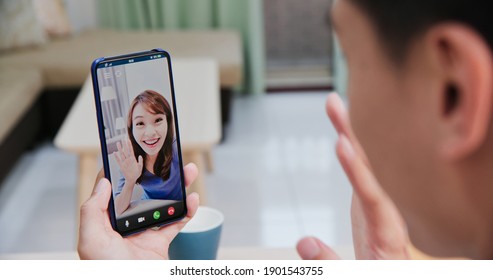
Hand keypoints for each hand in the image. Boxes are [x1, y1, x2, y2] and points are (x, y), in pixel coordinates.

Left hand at [78, 163, 198, 259]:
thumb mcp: (90, 238)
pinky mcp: (161, 242)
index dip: (125, 171)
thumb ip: (93, 210)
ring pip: (165, 203)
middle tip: (169, 159)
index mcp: (108, 220)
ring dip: (179, 187)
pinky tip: (193, 199)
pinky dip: (188, 210)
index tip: (133, 153)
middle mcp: (127, 223)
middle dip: (159, 175)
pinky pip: (178, 222)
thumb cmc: (106, 269)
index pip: (116, 190)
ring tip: (188, 172)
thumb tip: (104, 182)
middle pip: (146, 192)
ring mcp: (146, 232)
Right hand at [114, 138, 142, 183]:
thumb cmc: (137, 173)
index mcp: (133, 159)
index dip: (129, 145)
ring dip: (120, 148)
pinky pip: (118, 160)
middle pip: (126, 150)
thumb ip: (140, 162)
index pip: (131, 150)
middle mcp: (128, 159)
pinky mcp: (121, 166)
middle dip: (124, 144)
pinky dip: (116, 157)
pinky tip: (114, 153)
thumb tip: (140, 156)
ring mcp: (124, 162)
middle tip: (123, 138)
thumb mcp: (140, 167)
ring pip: (121, 154)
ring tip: (118, 142)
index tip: (128, 139)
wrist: (132, 179)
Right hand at [297, 93, 409, 259]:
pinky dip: (348, 148)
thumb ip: (330, 263)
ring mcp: (375, 202)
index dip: (355, 169)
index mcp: (386, 231)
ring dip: (347, 132)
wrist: (388, 271)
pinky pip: (357, 169)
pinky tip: (341, 131)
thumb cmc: (377, 273)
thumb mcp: (355, 276)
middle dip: (349, 132)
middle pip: (366, 166)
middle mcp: (383, 208)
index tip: (341, 143)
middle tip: (333, 102)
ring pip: (362, 162)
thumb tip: (303, 242)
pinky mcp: (366, 201)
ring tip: (333, 105)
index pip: (370, 194)